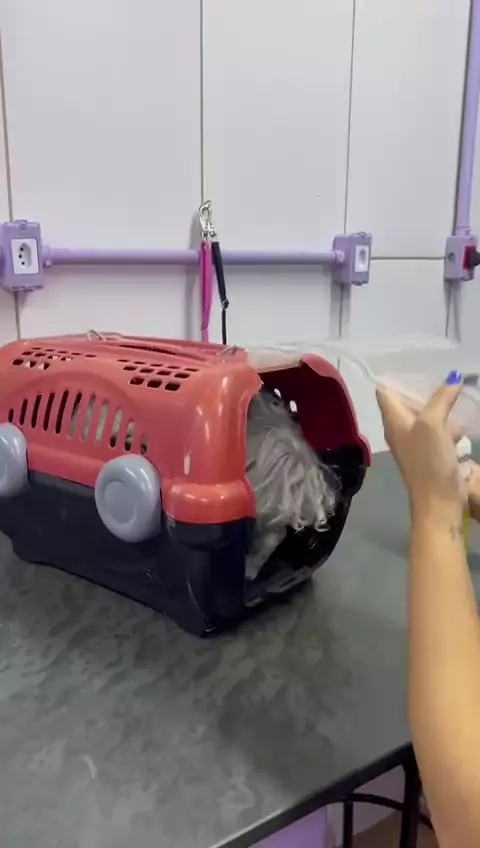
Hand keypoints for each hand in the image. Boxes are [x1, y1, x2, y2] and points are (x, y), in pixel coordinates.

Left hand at [376, 374, 466, 522]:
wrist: (438, 501)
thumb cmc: (428, 460)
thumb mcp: (433, 424)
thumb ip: (441, 399)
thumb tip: (453, 378)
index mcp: (393, 420)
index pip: (385, 391)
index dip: (395, 376)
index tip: (412, 360)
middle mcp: (401, 429)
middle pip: (408, 401)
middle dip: (424, 386)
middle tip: (442, 368)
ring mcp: (417, 442)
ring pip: (427, 415)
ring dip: (440, 403)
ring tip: (456, 385)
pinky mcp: (433, 452)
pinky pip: (440, 430)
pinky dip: (450, 422)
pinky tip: (464, 414)